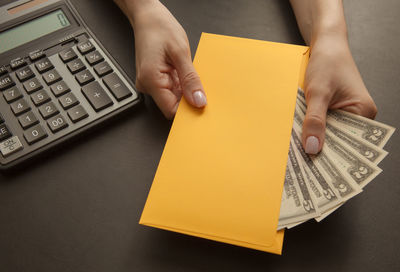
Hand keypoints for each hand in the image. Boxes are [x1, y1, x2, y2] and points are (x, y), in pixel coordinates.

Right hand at [117, 0, 206, 118]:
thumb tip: (198, 101)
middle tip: (200, 87)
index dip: (187, 111)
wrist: (148, 16)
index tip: (202, 106)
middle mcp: (147, 85)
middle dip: (188, 99)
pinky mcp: (155, 80)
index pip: (170, 110)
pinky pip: (171, 89)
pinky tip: (184, 73)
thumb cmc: (160, 28)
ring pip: (173, 97)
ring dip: (185, 90)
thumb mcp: (181, 52)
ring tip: (189, 73)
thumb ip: (190, 79)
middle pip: (172, 105)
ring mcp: (150, 83)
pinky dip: (181, 85)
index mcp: (151, 80)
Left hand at [302, 33, 376, 153]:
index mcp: (363, 112)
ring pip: (328, 133)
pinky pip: (323, 125)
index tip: (313, 170)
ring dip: (314, 139)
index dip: (331, 156)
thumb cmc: (327, 62)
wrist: (326, 44)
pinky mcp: (334, 111)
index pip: (348, 143)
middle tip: (300, 165)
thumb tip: (312, 148)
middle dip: (320, 149)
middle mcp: (358, 116)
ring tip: (297, 155)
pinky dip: (311, 129)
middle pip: (338, 140)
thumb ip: (315, 120)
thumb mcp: (318, 92)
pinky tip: (298, 137)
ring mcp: (346, 114)